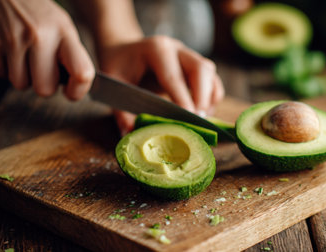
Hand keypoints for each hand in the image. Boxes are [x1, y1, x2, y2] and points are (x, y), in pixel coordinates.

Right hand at [0, 0, 93, 99]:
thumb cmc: (38, 14)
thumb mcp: (62, 28)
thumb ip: (71, 56)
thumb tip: (76, 88)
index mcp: (64, 32)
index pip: (81, 73)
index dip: (78, 91)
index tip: (72, 92)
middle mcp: (40, 36)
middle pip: (45, 89)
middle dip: (44, 84)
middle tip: (42, 70)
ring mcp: (12, 39)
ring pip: (21, 84)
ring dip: (23, 76)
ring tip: (24, 56)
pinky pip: (0, 74)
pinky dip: (5, 67)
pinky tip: (10, 51)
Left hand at [98, 36, 224, 134]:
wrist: (123, 51)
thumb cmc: (118, 65)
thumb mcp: (113, 84)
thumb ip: (121, 110)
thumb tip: (129, 133)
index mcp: (156, 49)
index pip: (174, 76)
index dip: (183, 99)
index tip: (189, 119)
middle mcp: (176, 49)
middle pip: (201, 69)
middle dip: (202, 96)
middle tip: (197, 120)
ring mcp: (188, 55)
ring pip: (210, 72)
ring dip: (209, 96)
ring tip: (201, 118)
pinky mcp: (194, 65)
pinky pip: (212, 79)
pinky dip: (212, 96)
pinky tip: (203, 111)